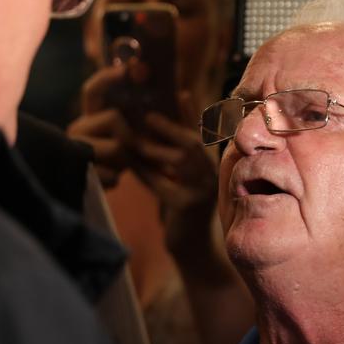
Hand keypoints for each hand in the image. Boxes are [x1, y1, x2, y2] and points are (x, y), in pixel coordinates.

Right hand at [66, 65, 133, 187]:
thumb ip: (131, 113)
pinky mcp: (78, 174)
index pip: (93, 90)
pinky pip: (112, 175)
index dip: (108, 76)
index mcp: (88, 117)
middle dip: (130, 135)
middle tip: (130, 151)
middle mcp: (76, 129)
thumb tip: (142, 74)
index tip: (126, 68)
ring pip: (117, 147)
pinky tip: (108, 180)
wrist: (87, 192)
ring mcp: (75, 151)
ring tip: (116, 166)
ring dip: (125, 161)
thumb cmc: (115, 161)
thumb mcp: (122, 136)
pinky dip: (116, 179)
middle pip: (114, 118)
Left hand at [130, 91, 218, 258]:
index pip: (203, 135)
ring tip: (132, 138)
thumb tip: (153, 134)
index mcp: (212, 168)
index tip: (182, 92)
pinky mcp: (187, 207)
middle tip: (147, 116)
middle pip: (192, 144)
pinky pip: (163, 184)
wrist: (193, 251)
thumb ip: (175, 161)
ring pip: (179, 161)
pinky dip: (145, 173)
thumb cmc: (183, 213)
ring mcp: (202, 192)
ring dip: (153, 149)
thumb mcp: (182, 182)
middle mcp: (212, 177)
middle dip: (169, 127)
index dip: (193, 113)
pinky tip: (130, 166)